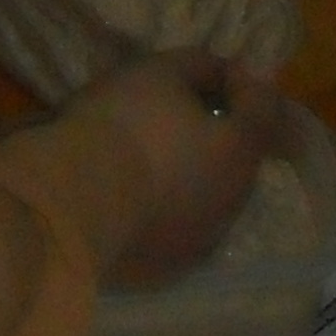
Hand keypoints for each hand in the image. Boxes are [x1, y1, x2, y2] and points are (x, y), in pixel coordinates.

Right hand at [70, 47, 285, 285]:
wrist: (71, 201)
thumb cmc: (122, 127)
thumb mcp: (158, 72)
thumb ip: (198, 65)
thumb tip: (219, 70)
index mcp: (240, 150)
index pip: (263, 108)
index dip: (244, 83)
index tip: (218, 72)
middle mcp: (233, 202)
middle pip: (239, 159)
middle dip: (220, 136)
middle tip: (185, 116)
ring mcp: (202, 241)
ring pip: (211, 201)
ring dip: (196, 178)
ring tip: (157, 161)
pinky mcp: (168, 270)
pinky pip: (178, 232)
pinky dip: (168, 212)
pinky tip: (138, 201)